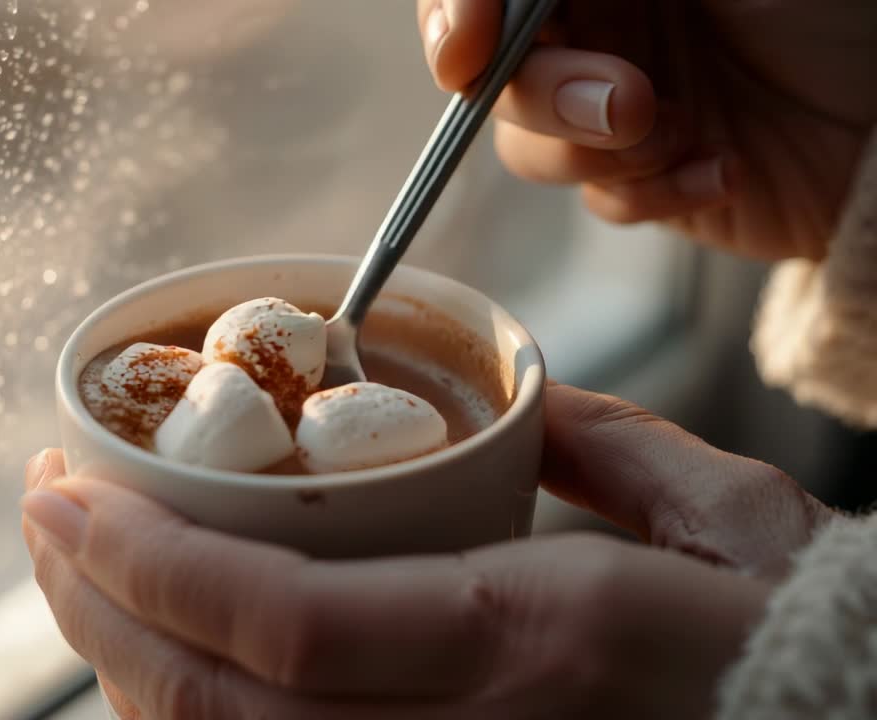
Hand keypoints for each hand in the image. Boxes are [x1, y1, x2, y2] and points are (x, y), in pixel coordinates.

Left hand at [22, 384, 835, 717]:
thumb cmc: (793, 627)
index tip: (65, 486)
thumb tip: (496, 397)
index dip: (146, 563)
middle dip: (95, 606)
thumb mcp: (713, 509)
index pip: (282, 623)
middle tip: (39, 510)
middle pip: (218, 704)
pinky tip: (154, 657)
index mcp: (532, 635)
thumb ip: (589, 442)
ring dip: (121, 663)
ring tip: (72, 572)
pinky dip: (190, 717)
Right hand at [417, 0, 876, 260]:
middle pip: (497, 74)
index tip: (462, 54)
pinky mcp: (645, 182)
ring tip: (685, 131)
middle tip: (629, 104)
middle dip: (547, 96)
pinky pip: (601, 201)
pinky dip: (655, 192)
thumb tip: (510, 1)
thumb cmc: (834, 15)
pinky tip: (721, 167)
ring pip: (531, 148)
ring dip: (596, 152)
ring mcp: (614, 110)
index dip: (455, 16)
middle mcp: (597, 33)